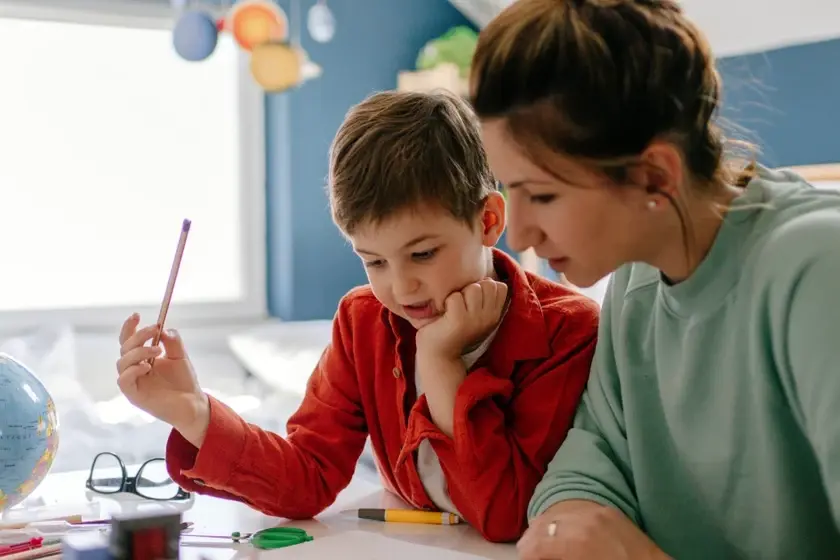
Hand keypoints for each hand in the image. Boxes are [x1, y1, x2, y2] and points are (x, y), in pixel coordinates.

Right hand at [116, 314, 209, 445]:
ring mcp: (133, 382)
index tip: (137, 315)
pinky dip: (133, 370)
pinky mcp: (134, 395)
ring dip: (138, 351)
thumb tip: (164, 329)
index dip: (129, 327)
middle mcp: (134, 368)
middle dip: (138, 335)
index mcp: (142, 358)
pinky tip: (147, 366)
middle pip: (125, 347)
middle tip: (155, 329)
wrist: (192, 403)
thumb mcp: (180, 356)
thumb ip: (173, 342)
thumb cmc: (184, 381)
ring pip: (122, 361)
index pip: (129, 340)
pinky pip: (124, 380)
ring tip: (157, 350)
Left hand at [416, 278, 508, 359]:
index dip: (485, 286)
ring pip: (473, 288)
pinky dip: (447, 301)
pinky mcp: (459, 320)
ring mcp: (475, 320)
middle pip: (488, 284)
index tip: (473, 299)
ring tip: (453, 308)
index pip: (500, 287)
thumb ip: (484, 297)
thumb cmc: (453, 328)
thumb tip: (487, 277)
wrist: (437, 353)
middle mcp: (488, 318)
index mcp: (494, 315)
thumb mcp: (475, 313)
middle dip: (472, 287)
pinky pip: (455, 297)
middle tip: (462, 303)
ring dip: (460, 293)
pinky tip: (445, 313)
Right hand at [517, 501, 668, 559]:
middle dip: (531, 543)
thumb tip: (540, 555)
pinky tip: (560, 535)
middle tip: (529, 555)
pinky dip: (561, 522)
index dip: (526, 555)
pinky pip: (574, 511)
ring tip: (541, 546)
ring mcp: (598, 512)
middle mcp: (584, 519)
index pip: (535, 544)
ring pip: (555, 514)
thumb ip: (557, 558)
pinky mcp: (608, 511)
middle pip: (540, 525)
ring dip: (543, 530)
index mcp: (577, 541)